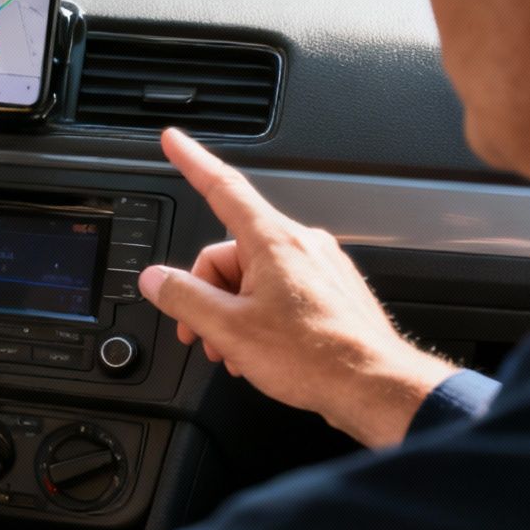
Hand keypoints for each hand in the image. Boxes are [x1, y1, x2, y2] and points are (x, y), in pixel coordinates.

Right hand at [138, 128, 454, 447]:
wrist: (374, 387)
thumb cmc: (316, 358)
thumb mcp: (230, 329)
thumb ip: (184, 297)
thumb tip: (155, 279)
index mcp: (273, 241)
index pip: (223, 187)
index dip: (192, 162)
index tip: (174, 141)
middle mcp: (300, 245)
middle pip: (229, 254)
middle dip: (207, 295)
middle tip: (199, 333)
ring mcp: (320, 267)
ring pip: (254, 278)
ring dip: (233, 314)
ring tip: (233, 352)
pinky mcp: (332, 290)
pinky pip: (280, 292)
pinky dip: (260, 317)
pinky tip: (259, 351)